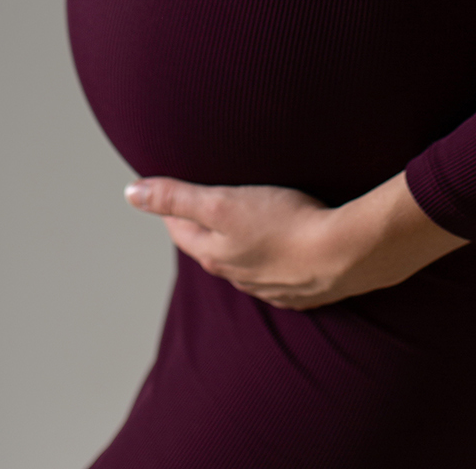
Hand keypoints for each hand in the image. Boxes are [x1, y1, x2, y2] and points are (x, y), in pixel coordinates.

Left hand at [123, 171, 466, 309]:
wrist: (345, 251)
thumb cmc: (284, 222)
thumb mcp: (222, 201)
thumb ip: (176, 195)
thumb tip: (130, 192)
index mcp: (214, 254)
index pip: (180, 229)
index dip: (174, 206)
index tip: (175, 188)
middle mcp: (237, 276)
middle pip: (211, 247)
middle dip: (206, 224)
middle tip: (210, 199)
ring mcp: (269, 287)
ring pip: (244, 262)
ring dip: (241, 242)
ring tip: (248, 218)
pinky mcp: (301, 288)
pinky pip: (277, 273)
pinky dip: (274, 257)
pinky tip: (285, 243)